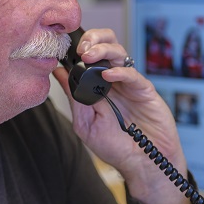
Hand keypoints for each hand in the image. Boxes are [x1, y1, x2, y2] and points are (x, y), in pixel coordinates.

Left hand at [52, 28, 191, 203]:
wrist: (143, 164)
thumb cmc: (116, 147)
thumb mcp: (86, 122)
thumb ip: (74, 97)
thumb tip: (58, 73)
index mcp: (98, 85)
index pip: (89, 55)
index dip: (80, 47)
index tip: (66, 49)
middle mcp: (114, 80)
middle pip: (107, 45)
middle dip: (94, 39)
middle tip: (82, 47)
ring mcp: (130, 84)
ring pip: (119, 52)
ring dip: (103, 50)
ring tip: (89, 56)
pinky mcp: (144, 91)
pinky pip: (133, 75)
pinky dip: (120, 72)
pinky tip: (109, 76)